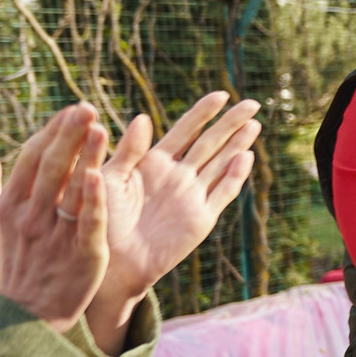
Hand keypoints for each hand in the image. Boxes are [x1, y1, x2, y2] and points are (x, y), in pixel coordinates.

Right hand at [0, 105, 108, 333]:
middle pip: (51, 168)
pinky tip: (98, 176)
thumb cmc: (9, 267)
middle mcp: (31, 218)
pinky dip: (92, 200)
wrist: (24, 319)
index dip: (51, 133)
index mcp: (10, 207)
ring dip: (85, 158)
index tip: (71, 111)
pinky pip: (87, 223)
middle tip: (86, 108)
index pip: (31, 160)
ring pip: (71, 190)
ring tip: (100, 129)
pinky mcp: (81, 254)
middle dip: (69, 136)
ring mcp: (55, 236)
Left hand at [85, 93, 261, 351]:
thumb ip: (127, 150)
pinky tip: (246, 157)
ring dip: (239, 145)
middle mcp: (177, 177)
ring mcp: (191, 197)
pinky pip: (222, 193)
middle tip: (252, 102)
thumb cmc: (99, 220)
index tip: (221, 94)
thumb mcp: (108, 178)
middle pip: (211, 143)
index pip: (185, 131)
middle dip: (231, 123)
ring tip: (256, 124)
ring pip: (222, 164)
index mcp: (154, 163)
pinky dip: (235, 176)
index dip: (203, 112)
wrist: (108, 262)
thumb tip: (143, 118)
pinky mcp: (200, 219)